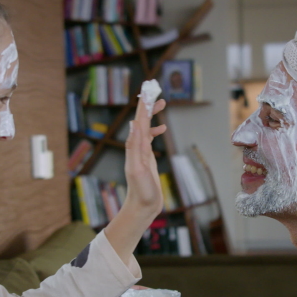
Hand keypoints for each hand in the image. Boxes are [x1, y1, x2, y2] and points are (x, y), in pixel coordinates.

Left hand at [122, 96, 166, 217]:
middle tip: (156, 90)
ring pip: (146, 126)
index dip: (144, 104)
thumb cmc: (141, 190)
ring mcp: (141, 151)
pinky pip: (149, 138)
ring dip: (152, 114)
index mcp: (135, 146)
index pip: (140, 120)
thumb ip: (135, 147)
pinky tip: (162, 128)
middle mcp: (136, 146)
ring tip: (161, 102)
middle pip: (142, 119)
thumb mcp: (138, 168)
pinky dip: (154, 130)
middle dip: (148, 104)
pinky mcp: (146, 158)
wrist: (142, 206)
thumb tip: (135, 124)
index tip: (148, 90)